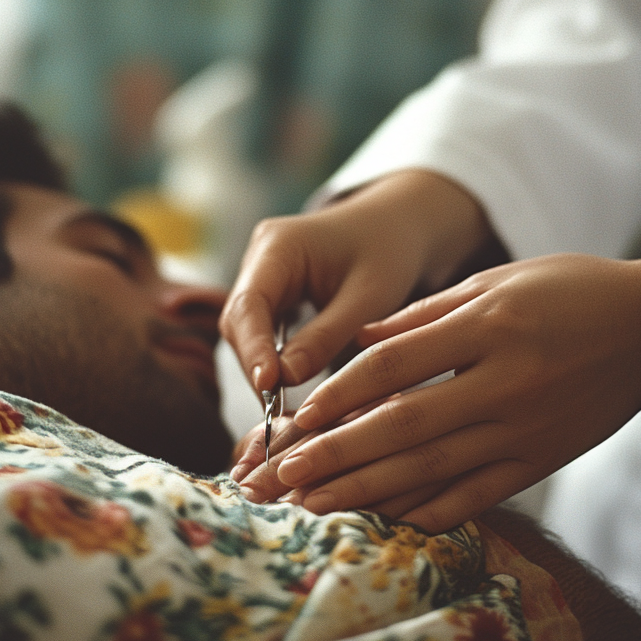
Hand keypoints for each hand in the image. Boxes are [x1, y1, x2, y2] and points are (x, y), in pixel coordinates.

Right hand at [219, 170, 489, 393]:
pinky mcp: (271, 295)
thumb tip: (282, 380)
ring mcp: (261, 276)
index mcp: (279, 244)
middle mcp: (260, 257)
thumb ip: (326, 336)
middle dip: (257, 366)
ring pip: (248, 332)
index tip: (267, 386)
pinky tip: (288, 392)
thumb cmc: (390, 252)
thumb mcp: (368, 296)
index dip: (253, 348)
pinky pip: (262, 333)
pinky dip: (273, 362)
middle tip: (277, 414)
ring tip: (282, 411)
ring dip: (263, 369)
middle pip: (241, 321)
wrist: (399, 226)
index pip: (250, 303)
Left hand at [267, 253, 640, 531]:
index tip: (294, 419)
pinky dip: (431, 511)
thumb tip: (359, 340)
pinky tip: (388, 522)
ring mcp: (523, 429)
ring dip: (367, 491)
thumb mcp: (497, 281)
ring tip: (312, 507)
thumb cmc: (571, 291)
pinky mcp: (540, 461)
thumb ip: (425, 313)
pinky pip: (478, 494)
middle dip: (334, 455)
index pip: (394, 366)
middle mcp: (502, 383)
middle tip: (280, 477)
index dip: (338, 394)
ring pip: (432, 468)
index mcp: (487, 328)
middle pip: (401, 425)